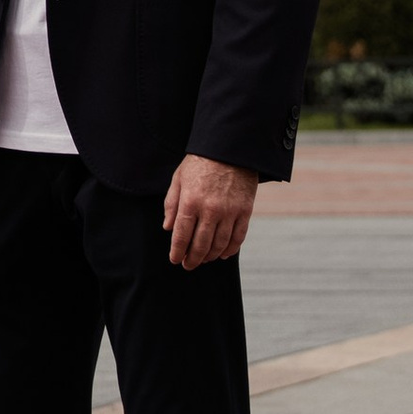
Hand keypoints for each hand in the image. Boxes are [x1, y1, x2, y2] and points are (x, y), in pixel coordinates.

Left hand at [162, 153, 256, 269]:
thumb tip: (167, 227)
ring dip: (210, 256)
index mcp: (190, 201)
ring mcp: (229, 212)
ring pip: (219, 244)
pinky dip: (230, 250)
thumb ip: (172, 204)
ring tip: (203, 259)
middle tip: (188, 265)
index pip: (181, 235)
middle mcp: (210, 209)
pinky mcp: (245, 211)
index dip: (177, 251)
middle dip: (192, 259)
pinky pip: (238, 238)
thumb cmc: (200, 163)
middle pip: (200, 244)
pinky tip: (223, 254)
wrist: (229, 148)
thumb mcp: (179, 178)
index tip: (175, 260)